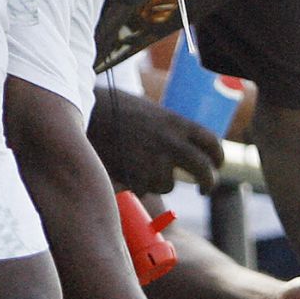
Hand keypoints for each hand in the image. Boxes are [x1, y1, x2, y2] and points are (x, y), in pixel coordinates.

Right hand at [87, 88, 224, 194]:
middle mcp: (172, 142)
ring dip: (156, 180)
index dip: (217, 157)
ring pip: (168, 184)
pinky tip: (122, 166)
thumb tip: (187, 149)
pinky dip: (136, 184)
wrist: (82, 114)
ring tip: (135, 161)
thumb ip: (169, 129)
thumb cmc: (112, 109)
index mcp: (176, 122)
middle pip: (203, 170)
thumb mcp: (148, 111)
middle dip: (209, 182)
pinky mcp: (139, 178)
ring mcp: (156, 162)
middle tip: (206, 189)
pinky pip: (144, 189)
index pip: (211, 142)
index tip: (216, 165)